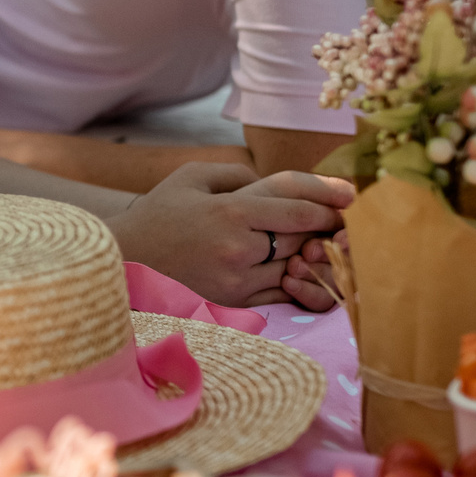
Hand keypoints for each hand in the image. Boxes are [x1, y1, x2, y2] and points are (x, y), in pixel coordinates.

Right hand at [114, 161, 351, 309]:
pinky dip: (297, 279)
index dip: (328, 198)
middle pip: (301, 236)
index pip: (295, 205)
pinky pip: (281, 292)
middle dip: (326, 225)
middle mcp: (238, 248)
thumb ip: (237, 173)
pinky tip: (303, 265)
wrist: (123, 262)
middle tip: (348, 217)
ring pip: (294, 264)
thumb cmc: (158, 214)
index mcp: (229, 211)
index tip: (352, 193)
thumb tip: (274, 185)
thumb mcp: (191, 177)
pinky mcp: (234, 302)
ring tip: (328, 239)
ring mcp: (237, 280)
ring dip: (313, 252)